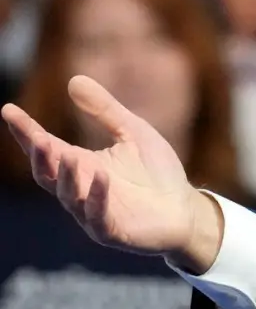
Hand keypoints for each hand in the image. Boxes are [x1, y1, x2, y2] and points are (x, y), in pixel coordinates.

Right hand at [0, 76, 222, 272]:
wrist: (185, 209)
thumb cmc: (156, 172)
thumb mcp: (133, 132)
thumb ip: (104, 109)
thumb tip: (74, 78)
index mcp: (81, 164)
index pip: (47, 147)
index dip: (26, 131)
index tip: (9, 110)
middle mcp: (80, 188)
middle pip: (48, 174)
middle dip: (40, 157)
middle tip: (37, 138)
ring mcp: (93, 211)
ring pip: (69, 196)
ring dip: (68, 178)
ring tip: (70, 157)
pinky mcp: (112, 230)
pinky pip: (98, 217)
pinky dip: (97, 198)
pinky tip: (102, 178)